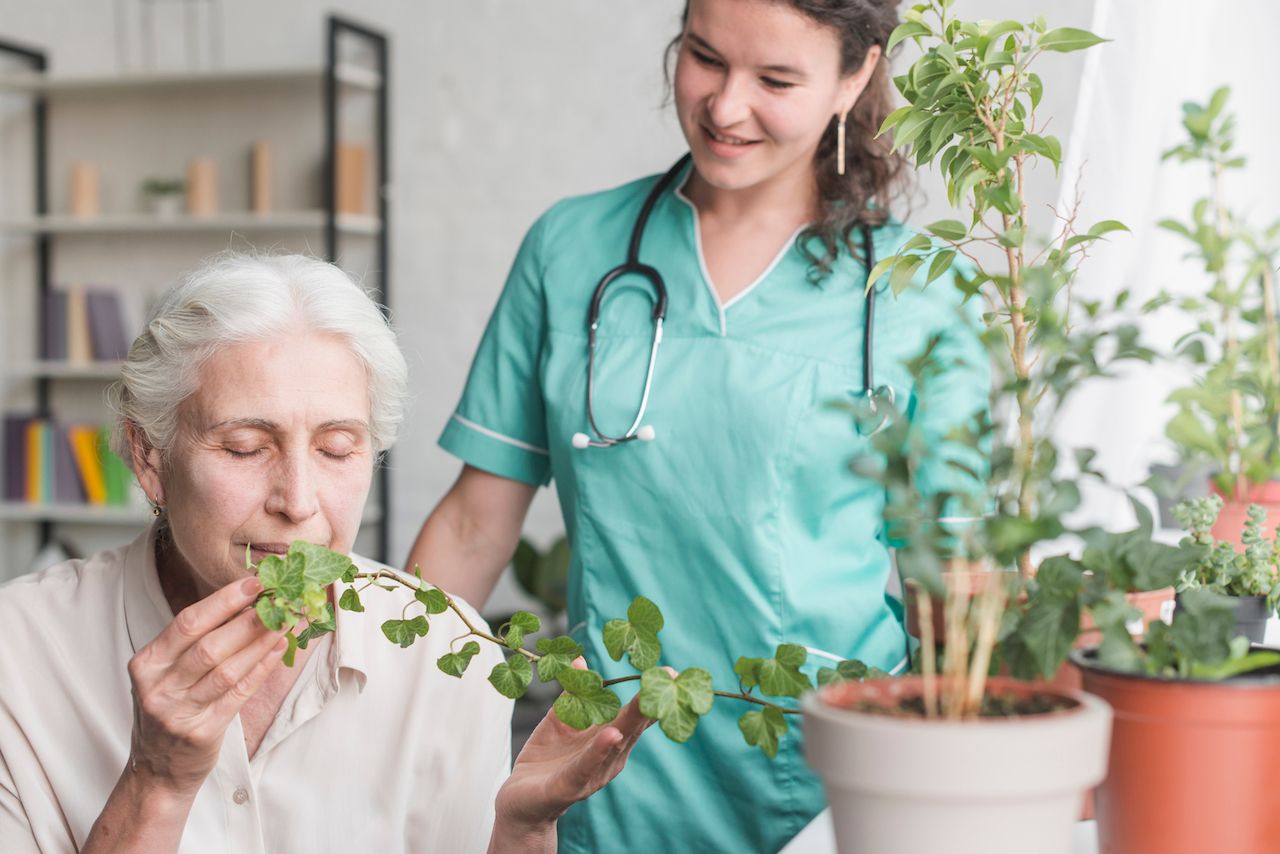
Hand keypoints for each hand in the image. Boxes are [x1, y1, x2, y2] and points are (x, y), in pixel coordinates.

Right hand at [124, 576, 285, 796]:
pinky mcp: (202, 732)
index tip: (254, 583)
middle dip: (249, 619)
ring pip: (227, 669)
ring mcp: (178, 712)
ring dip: (262, 642)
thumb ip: (194, 643)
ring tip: (287, 621)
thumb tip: (244, 602)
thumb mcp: (167, 674)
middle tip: (280, 599)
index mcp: (147, 664)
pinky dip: (262, 668)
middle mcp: (158, 687)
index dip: (223, 601)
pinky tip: (279, 649)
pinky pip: (239, 693)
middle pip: (209, 646)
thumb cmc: (170, 710)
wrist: (157, 772)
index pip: (187, 623)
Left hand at [491, 659, 657, 849]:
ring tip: (644, 703)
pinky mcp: (570, 785)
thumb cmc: (547, 759)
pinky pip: (586, 765)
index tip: (671, 672)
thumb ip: (573, 693)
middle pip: (631, 726)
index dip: (651, 694)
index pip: (635, 715)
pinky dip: (599, 749)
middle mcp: (608, 756)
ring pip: (614, 745)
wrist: (520, 800)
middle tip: (671, 680)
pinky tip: (611, 735)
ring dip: (630, 723)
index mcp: (608, 738)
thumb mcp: (561, 720)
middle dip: (649, 703)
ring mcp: (592, 772)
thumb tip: (581, 660)